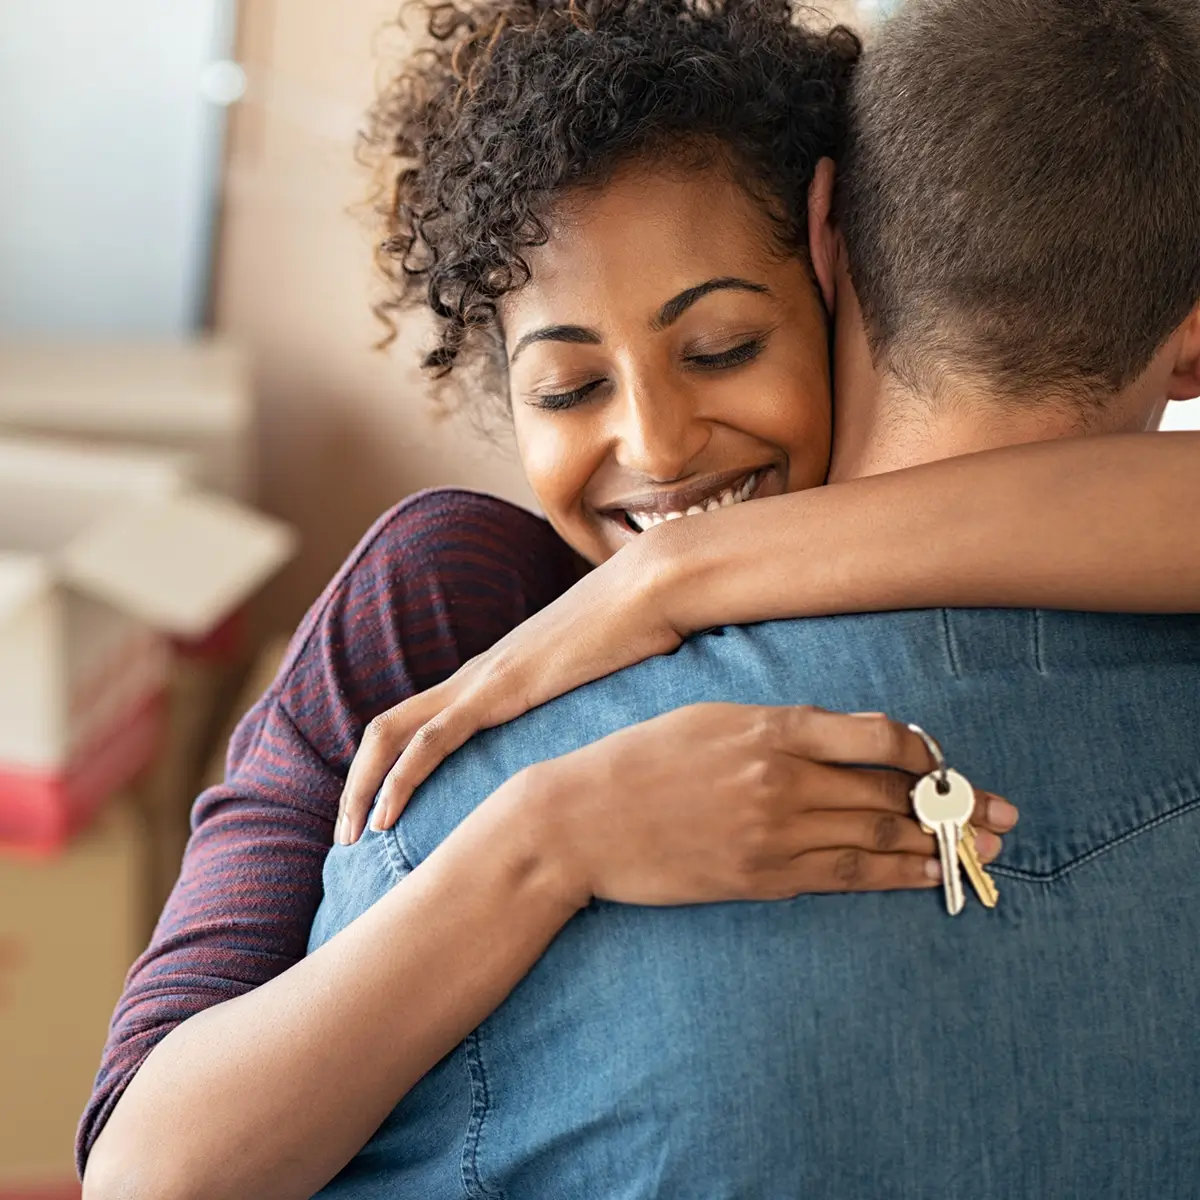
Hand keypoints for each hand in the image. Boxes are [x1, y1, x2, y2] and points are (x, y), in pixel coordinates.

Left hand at [337, 536, 681, 843]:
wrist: (653, 589)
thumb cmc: (639, 634)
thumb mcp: (601, 684)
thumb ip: (583, 709)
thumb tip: (600, 745)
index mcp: (493, 677)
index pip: (418, 722)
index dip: (388, 768)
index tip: (381, 816)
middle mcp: (474, 677)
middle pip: (386, 728)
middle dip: (356, 783)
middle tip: (346, 836)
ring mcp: (482, 680)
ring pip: (392, 733)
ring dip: (361, 787)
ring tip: (349, 838)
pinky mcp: (499, 689)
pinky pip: (431, 738)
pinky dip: (400, 778)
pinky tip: (385, 817)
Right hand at [517, 705, 1017, 907]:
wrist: (580, 820)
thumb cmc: (640, 759)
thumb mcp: (709, 718)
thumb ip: (779, 726)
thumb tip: (842, 739)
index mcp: (771, 728)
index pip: (878, 736)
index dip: (924, 751)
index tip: (942, 761)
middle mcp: (783, 779)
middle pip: (892, 792)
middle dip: (955, 803)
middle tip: (1003, 814)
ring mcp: (774, 834)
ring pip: (878, 838)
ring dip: (939, 844)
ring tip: (984, 849)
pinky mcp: (761, 878)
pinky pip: (844, 877)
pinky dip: (893, 876)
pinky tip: (927, 876)